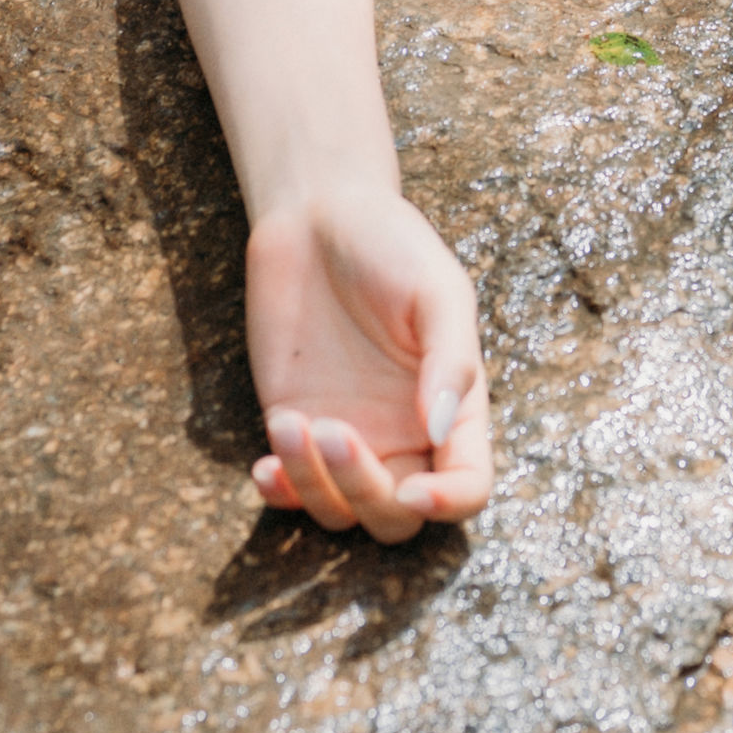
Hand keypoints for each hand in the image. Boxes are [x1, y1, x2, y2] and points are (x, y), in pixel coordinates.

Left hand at [245, 182, 492, 540]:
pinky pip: (291, 493)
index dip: (448, 504)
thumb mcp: (438, 290)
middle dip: (366, 492)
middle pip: (398, 517)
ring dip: (315, 486)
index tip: (415, 491)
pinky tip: (265, 466)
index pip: (467, 485)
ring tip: (291, 424)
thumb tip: (439, 430)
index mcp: (454, 408)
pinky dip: (280, 494)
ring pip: (341, 513)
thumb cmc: (391, 244)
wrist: (316, 215)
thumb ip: (450, 361)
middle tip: (334, 429)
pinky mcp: (294, 428)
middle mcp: (405, 435)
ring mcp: (349, 437)